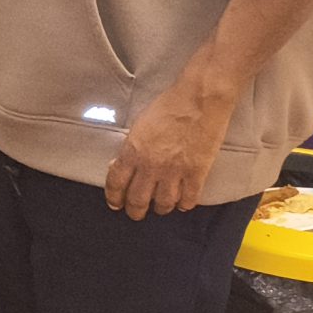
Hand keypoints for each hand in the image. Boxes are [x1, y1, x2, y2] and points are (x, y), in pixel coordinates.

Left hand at [106, 79, 231, 219]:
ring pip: (164, 203)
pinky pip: (189, 198)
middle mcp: (151, 166)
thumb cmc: (167, 106)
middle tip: (136, 213)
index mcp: (132, 152)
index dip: (114, 197)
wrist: (199, 99)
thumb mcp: (139, 126)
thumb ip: (131, 148)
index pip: (116, 183)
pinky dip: (185, 204)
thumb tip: (122, 164)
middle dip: (135, 210)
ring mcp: (175, 171)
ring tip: (161, 207)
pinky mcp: (197, 172)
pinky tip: (183, 204)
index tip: (115, 204)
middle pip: (138, 200)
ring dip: (161, 208)